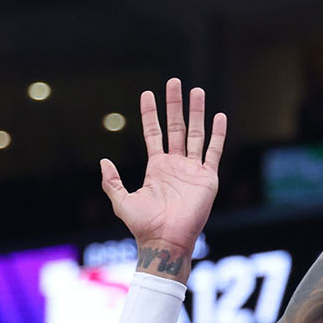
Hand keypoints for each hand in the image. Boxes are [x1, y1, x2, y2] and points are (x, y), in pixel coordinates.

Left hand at [101, 79, 227, 278]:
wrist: (165, 240)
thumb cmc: (144, 226)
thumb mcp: (122, 202)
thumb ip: (112, 182)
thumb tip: (103, 160)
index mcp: (157, 168)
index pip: (154, 133)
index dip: (151, 113)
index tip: (148, 93)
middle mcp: (176, 165)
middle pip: (176, 127)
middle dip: (175, 104)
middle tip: (174, 82)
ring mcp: (193, 170)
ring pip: (196, 134)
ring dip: (196, 112)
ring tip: (197, 90)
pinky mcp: (207, 178)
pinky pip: (214, 152)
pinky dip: (218, 134)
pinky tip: (219, 116)